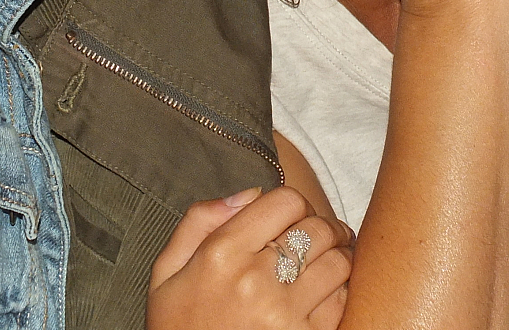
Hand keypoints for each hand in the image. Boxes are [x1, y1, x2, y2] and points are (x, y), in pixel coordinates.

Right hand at [148, 186, 353, 329]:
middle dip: (322, 227)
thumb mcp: (167, 272)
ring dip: (337, 256)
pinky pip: (341, 300)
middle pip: (318, 228)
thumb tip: (250, 193)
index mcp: (221, 253)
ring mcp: (283, 313)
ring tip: (328, 260)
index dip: (294, 205)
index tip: (292, 218)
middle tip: (320, 235)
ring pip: (338, 261)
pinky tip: (323, 293)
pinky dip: (338, 291)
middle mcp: (255, 280)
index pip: (286, 201)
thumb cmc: (178, 327)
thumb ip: (199, 222)